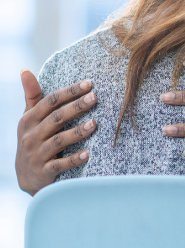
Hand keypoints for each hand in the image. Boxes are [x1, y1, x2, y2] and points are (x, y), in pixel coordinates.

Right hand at [15, 70, 97, 193]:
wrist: (27, 177)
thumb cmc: (33, 140)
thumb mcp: (29, 119)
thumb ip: (32, 96)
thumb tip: (25, 70)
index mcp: (29, 120)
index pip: (50, 101)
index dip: (69, 92)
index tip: (89, 83)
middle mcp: (31, 135)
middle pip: (56, 118)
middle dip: (76, 107)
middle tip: (95, 97)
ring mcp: (37, 154)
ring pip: (59, 141)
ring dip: (77, 132)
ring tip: (95, 123)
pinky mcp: (44, 171)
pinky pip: (60, 164)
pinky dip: (74, 159)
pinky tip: (88, 154)